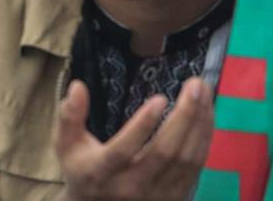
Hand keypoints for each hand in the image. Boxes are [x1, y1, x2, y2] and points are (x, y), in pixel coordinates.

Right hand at [55, 78, 213, 200]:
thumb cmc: (81, 168)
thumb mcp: (66, 143)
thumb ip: (69, 115)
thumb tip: (78, 86)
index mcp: (100, 172)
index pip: (124, 149)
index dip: (143, 124)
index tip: (160, 98)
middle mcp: (131, 187)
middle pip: (165, 152)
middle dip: (184, 116)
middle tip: (195, 84)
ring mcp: (157, 195)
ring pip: (187, 159)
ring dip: (200, 123)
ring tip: (204, 92)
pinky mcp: (175, 196)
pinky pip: (197, 166)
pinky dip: (204, 138)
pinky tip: (206, 115)